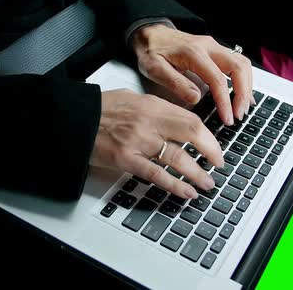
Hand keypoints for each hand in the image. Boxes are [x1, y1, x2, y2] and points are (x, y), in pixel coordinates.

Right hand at [90, 89, 223, 198]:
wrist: (74, 118)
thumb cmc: (100, 109)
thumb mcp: (131, 99)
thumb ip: (155, 109)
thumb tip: (175, 119)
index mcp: (152, 105)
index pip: (190, 119)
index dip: (208, 136)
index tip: (215, 147)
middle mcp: (149, 121)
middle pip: (192, 133)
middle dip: (211, 152)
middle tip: (218, 165)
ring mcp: (138, 141)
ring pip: (178, 157)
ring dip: (197, 173)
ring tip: (206, 184)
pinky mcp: (125, 159)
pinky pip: (156, 174)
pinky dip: (174, 185)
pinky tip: (186, 192)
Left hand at [131, 24, 254, 125]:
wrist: (149, 33)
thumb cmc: (150, 51)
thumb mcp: (154, 69)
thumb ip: (175, 83)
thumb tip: (196, 98)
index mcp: (193, 54)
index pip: (217, 80)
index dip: (225, 101)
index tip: (228, 118)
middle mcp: (208, 47)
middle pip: (238, 68)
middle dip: (243, 93)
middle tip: (239, 114)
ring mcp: (214, 47)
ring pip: (242, 63)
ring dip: (246, 86)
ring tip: (242, 107)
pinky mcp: (215, 50)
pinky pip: (237, 63)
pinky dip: (244, 79)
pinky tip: (242, 94)